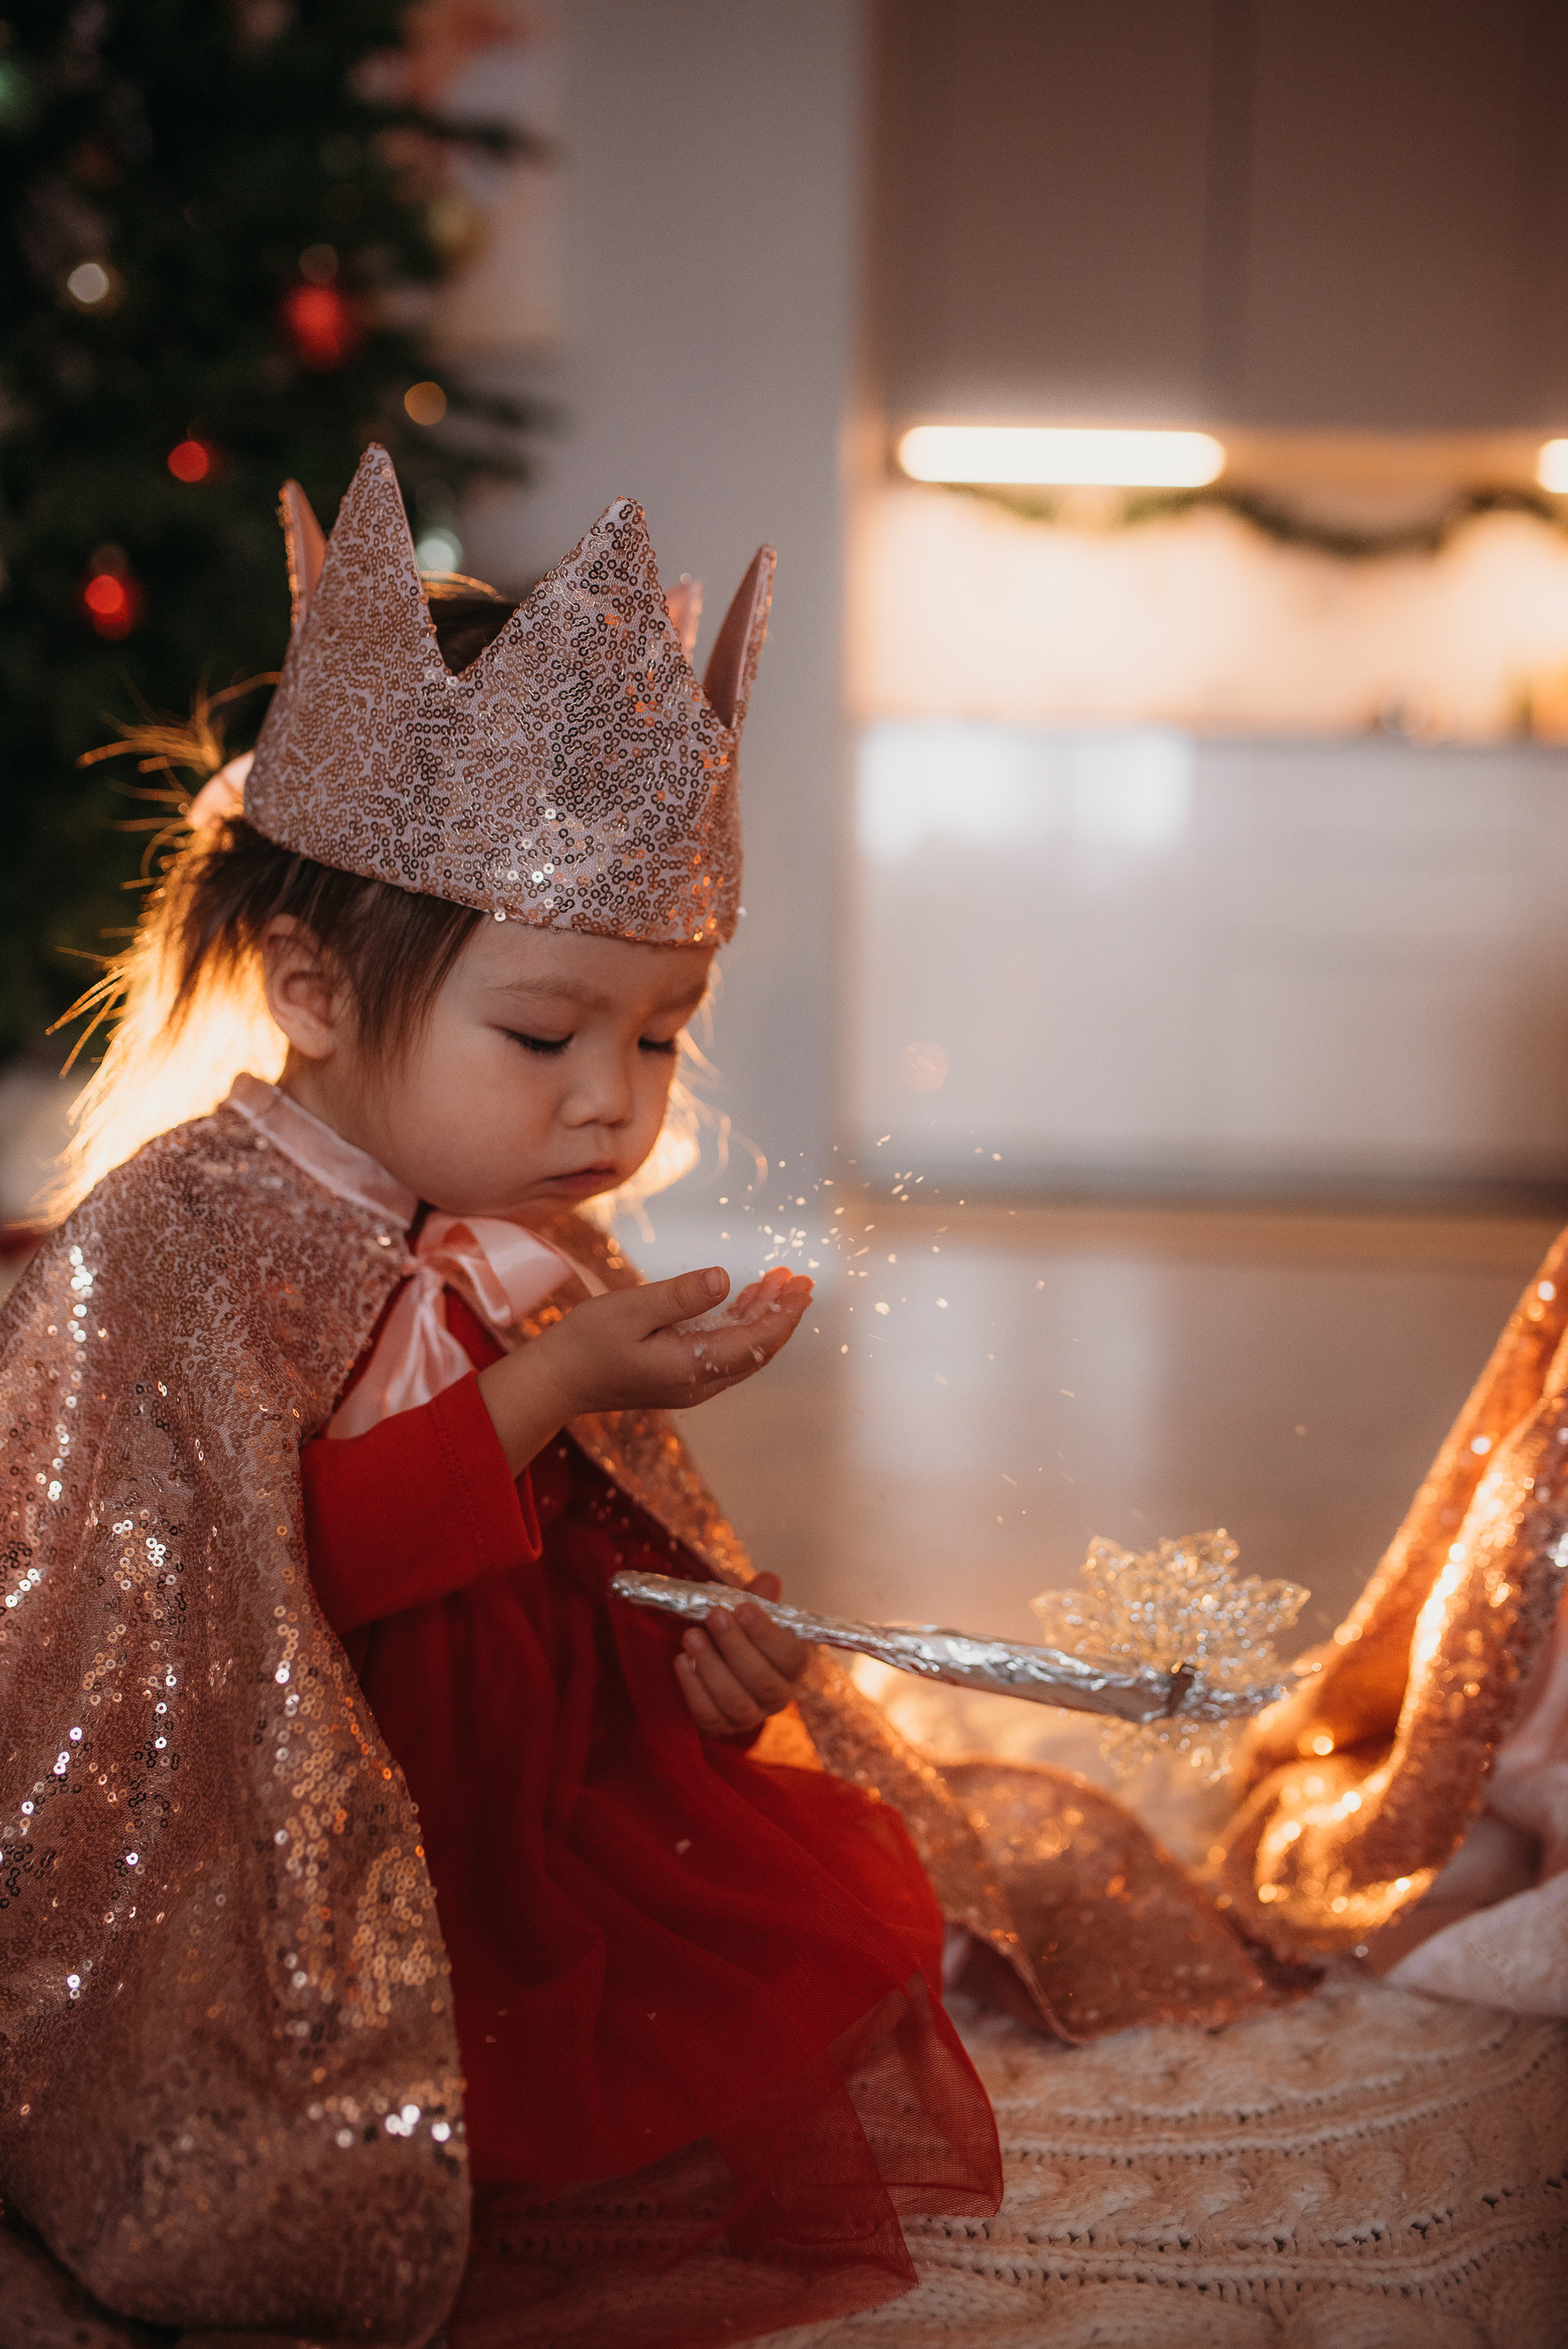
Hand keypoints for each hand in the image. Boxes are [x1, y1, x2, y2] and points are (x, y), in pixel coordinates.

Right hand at [477, 1264, 812, 1472]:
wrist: (557, 1381)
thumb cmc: (586, 1343)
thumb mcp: (630, 1310)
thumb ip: (679, 1296)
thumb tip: (724, 1277)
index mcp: (691, 1368)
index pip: (755, 1343)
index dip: (783, 1315)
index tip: (802, 1286)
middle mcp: (699, 1383)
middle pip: (756, 1350)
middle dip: (781, 1313)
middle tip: (800, 1278)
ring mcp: (691, 1384)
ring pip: (742, 1351)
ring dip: (762, 1316)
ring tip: (779, 1281)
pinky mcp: (680, 1377)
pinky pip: (723, 1352)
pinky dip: (739, 1325)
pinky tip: (745, 1299)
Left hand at [673, 1573, 811, 1736]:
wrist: (718, 1667)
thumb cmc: (740, 1636)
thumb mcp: (750, 1614)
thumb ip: (759, 1599)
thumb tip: (768, 1581)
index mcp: (792, 1667)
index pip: (791, 1657)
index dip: (767, 1634)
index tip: (743, 1608)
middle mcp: (777, 1696)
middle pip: (762, 1681)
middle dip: (735, 1646)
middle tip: (714, 1615)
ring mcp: (749, 1716)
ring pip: (735, 1701)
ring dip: (710, 1666)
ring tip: (690, 1636)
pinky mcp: (720, 1727)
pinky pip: (707, 1715)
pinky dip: (692, 1688)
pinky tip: (681, 1661)